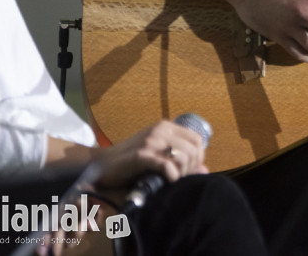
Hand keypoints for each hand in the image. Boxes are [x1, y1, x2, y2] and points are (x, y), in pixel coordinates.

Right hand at [93, 120, 207, 188]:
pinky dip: (172, 175)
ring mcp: (150, 141)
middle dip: (191, 167)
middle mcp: (160, 130)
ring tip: (171, 178)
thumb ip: (181, 160)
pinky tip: (168, 180)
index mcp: (166, 127)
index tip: (188, 170)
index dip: (198, 157)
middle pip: (193, 149)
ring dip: (182, 172)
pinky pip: (166, 165)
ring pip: (183, 156)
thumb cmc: (131, 162)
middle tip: (179, 177)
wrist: (101, 164)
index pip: (197, 140)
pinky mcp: (141, 155)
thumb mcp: (158, 156)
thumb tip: (205, 170)